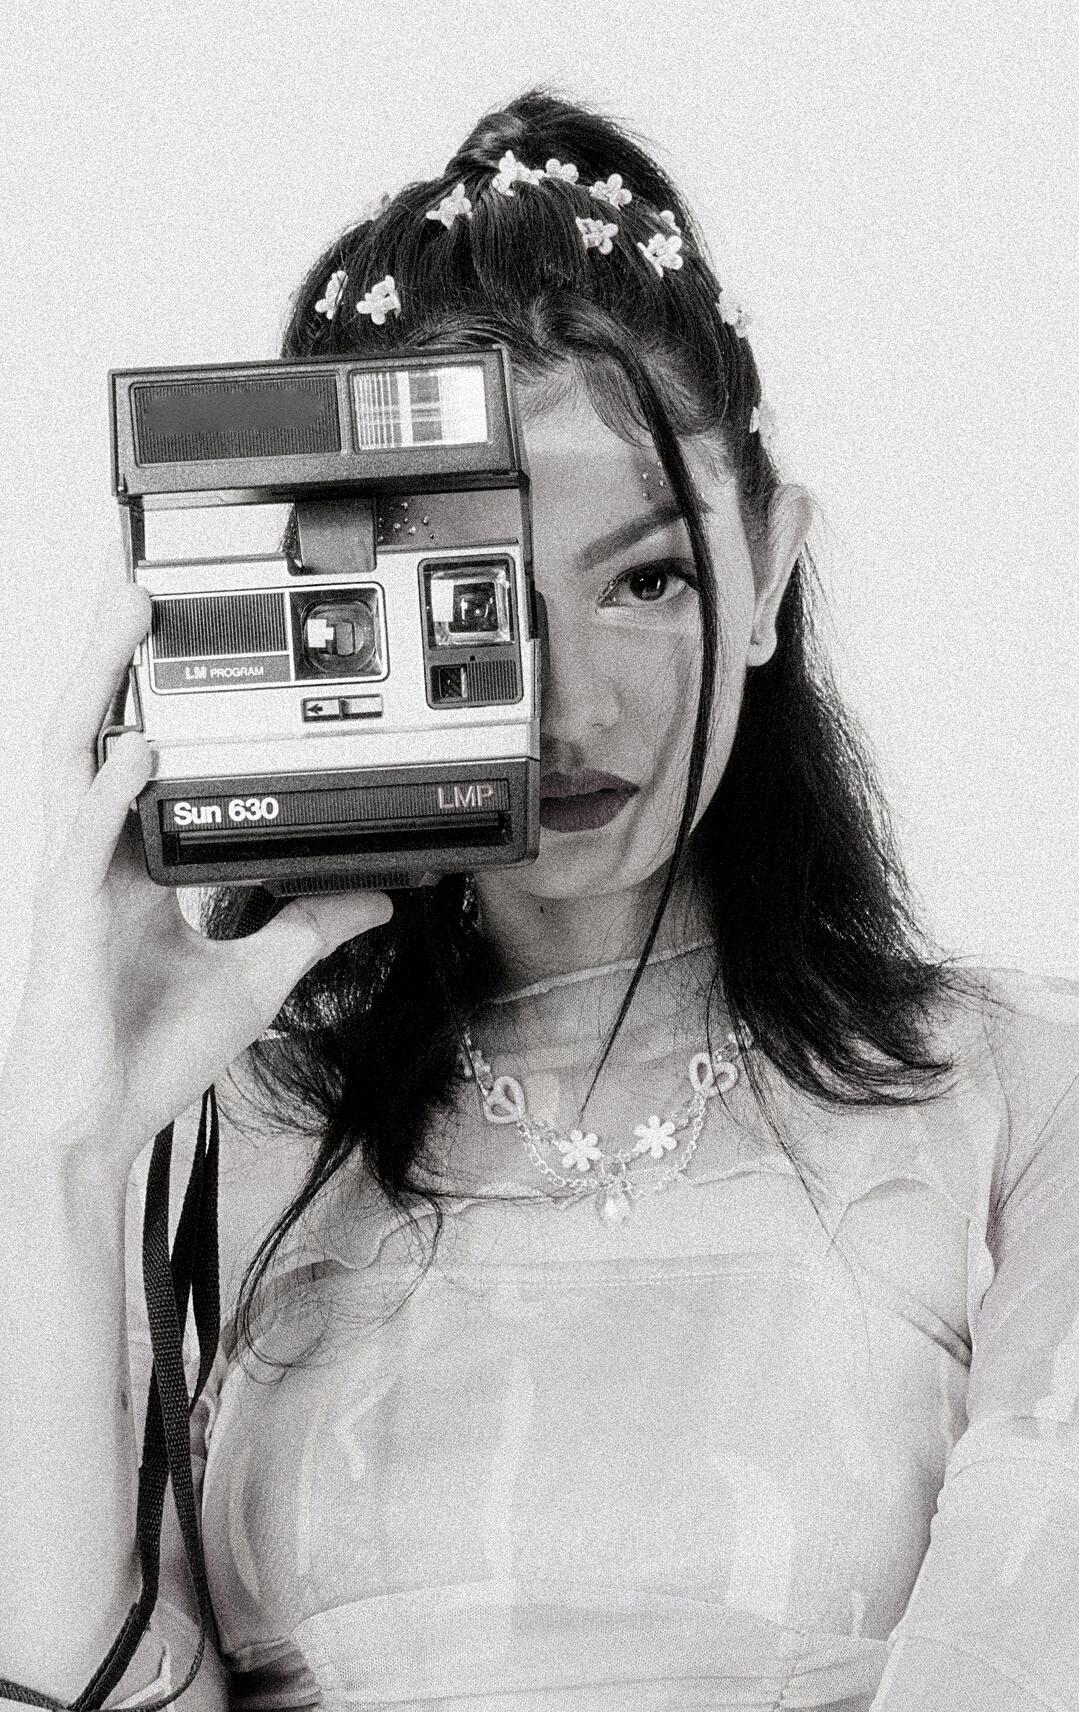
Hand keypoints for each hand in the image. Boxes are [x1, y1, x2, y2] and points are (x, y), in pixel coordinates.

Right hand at [0, 581, 393, 1177]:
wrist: (97, 1125)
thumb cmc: (148, 1052)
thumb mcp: (257, 977)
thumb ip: (313, 927)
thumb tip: (375, 896)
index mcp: (132, 866)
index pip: (140, 758)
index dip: (151, 697)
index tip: (185, 640)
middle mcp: (98, 858)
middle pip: (95, 731)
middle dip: (111, 657)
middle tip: (142, 587)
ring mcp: (77, 882)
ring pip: (72, 761)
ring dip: (97, 687)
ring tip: (127, 620)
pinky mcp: (70, 921)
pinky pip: (83, 843)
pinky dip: (113, 794)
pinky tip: (139, 751)